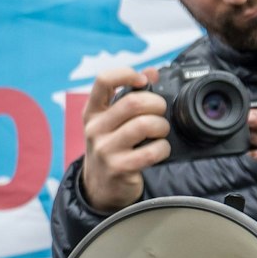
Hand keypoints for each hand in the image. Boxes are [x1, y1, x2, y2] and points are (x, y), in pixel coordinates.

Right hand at [79, 66, 168, 212]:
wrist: (101, 186)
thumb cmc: (112, 146)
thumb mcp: (113, 121)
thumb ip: (131, 95)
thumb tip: (152, 71)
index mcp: (93, 112)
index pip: (103, 81)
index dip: (126, 74)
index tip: (143, 81)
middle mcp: (95, 128)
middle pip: (134, 103)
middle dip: (157, 105)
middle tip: (160, 113)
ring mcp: (105, 149)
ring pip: (145, 125)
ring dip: (162, 127)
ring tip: (160, 132)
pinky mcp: (119, 167)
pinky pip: (151, 151)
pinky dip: (163, 148)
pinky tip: (159, 150)